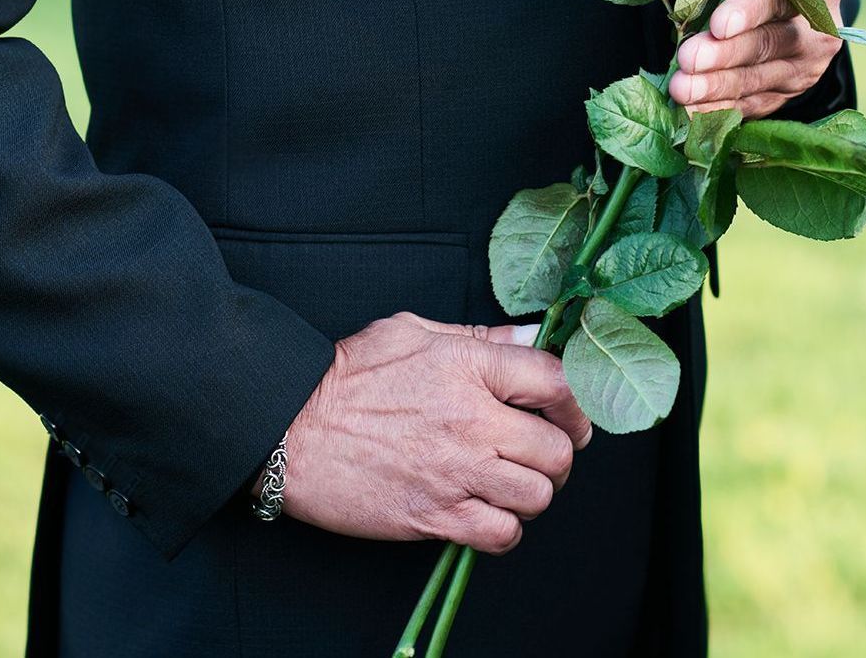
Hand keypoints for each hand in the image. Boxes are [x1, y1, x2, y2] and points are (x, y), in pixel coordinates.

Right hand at [280, 313, 592, 554]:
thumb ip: (476, 336)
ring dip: (533, 493)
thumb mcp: (411, 332)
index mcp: (469, 367)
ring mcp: (455, 471)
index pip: (556, 382)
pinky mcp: (434, 514)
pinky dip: (504, 529)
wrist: (287, 428)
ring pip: (538, 495)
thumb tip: (528, 337)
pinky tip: (488, 513)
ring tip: (514, 484)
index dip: (577, 400)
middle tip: (544, 453)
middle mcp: (471, 420)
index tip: (571, 412)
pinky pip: (500, 534)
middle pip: (557, 448)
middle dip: (560, 453)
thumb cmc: (344, 376)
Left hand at [669, 0, 842, 118]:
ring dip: (715, 87)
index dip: (746, 12)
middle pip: (766, 44)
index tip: (718, 25)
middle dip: (723, 55)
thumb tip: (684, 5)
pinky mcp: (789, 94)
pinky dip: (720, 109)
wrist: (798, 7)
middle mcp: (817, 29)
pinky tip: (692, 111)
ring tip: (682, 89)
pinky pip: (753, 105)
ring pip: (757, 80)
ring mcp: (807, 67)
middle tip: (688, 60)